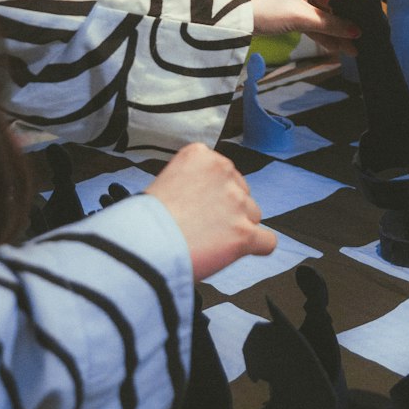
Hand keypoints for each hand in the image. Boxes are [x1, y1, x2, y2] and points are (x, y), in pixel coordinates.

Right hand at [147, 143, 276, 281]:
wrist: (140, 244)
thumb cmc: (143, 221)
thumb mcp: (163, 182)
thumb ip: (191, 183)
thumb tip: (204, 201)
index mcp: (200, 156)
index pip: (223, 172)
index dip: (212, 194)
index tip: (199, 206)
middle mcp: (223, 172)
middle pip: (241, 193)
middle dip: (227, 210)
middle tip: (202, 228)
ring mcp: (236, 202)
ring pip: (253, 216)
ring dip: (238, 229)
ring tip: (209, 243)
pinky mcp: (244, 232)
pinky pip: (267, 240)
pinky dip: (256, 248)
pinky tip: (237, 252)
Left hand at [249, 0, 359, 52]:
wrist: (234, 15)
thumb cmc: (268, 8)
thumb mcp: (301, 18)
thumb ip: (331, 25)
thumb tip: (356, 33)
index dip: (353, 10)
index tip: (367, 26)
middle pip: (332, 5)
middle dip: (344, 25)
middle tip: (362, 42)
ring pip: (321, 15)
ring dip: (334, 32)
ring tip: (352, 50)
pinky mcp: (290, 7)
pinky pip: (310, 20)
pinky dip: (320, 32)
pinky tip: (336, 47)